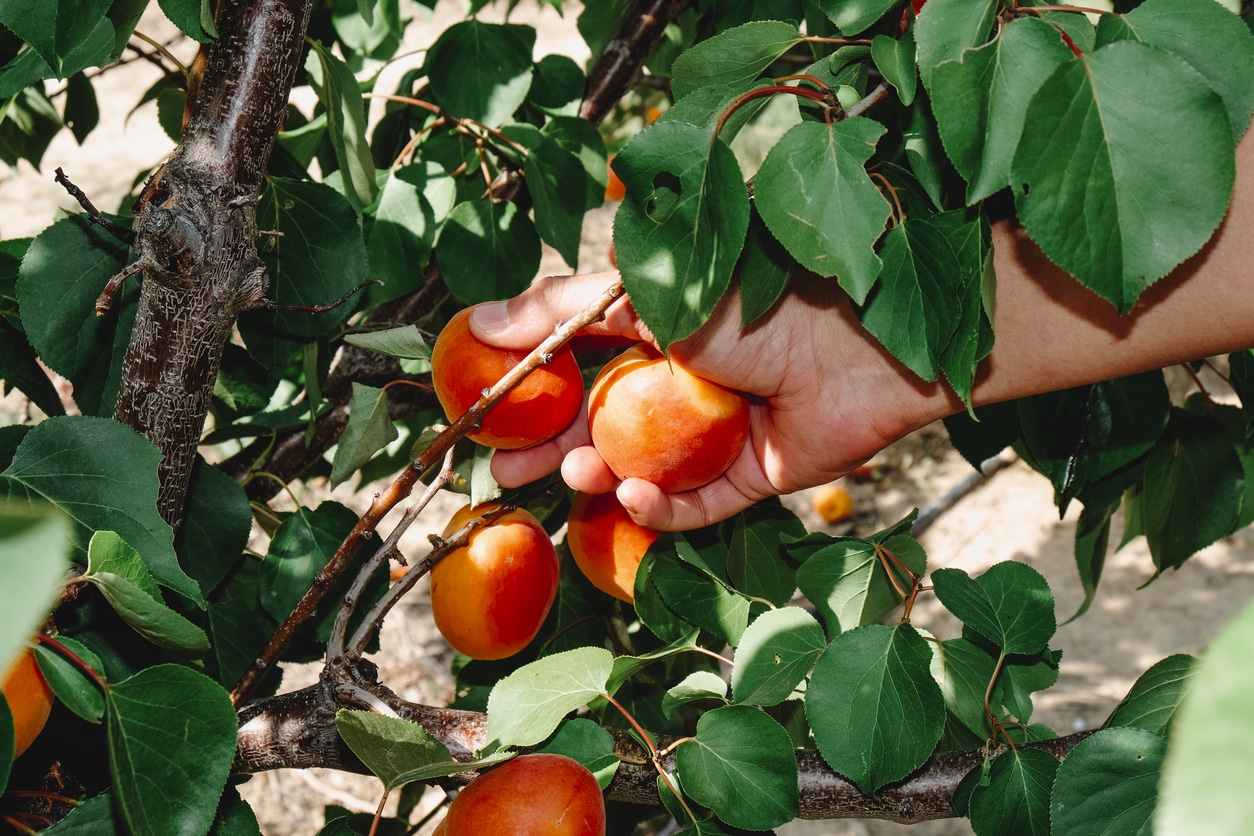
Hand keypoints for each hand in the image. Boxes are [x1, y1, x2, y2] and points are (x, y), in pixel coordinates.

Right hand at [469, 270, 953, 530]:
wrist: (863, 347)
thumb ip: (563, 308)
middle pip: (599, 423)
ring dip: (600, 474)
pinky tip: (632, 495)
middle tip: (504, 472)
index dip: (530, 386)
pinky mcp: (748, 478)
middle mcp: (681, 381)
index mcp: (657, 327)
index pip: (576, 360)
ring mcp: (714, 432)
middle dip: (550, 448)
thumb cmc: (757, 302)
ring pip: (638, 468)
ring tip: (579, 472)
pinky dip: (658, 507)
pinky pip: (692, 506)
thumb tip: (479, 320)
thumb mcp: (646, 292)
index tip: (482, 409)